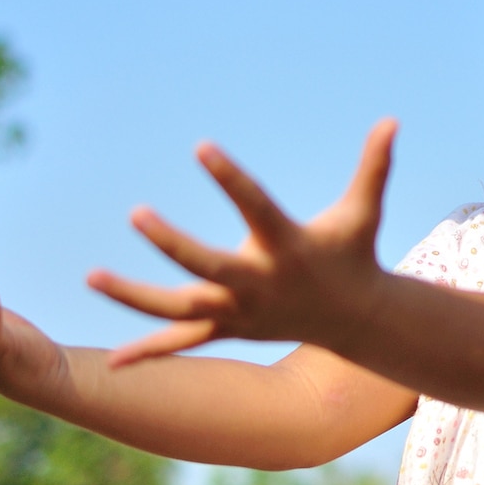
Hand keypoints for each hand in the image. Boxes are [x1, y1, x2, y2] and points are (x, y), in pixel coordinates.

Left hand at [88, 119, 396, 366]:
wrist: (354, 319)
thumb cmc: (353, 252)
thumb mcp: (363, 210)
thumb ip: (374, 166)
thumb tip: (392, 120)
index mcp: (286, 247)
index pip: (254, 206)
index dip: (230, 177)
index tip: (201, 146)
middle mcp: (259, 283)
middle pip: (207, 267)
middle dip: (171, 244)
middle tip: (136, 213)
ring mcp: (240, 313)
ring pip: (179, 310)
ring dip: (134, 297)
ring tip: (91, 277)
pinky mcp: (228, 330)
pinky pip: (181, 344)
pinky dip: (147, 353)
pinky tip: (109, 364)